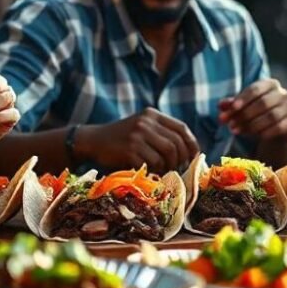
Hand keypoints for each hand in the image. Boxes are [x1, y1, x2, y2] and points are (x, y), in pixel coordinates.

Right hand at [81, 108, 197, 172]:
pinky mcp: (129, 149)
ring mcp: (137, 135)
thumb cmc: (121, 138)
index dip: (191, 144)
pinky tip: (150, 172)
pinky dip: (155, 171)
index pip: (181, 128)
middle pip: (176, 143)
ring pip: (166, 154)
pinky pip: (152, 163)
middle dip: (180, 160)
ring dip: (168, 167)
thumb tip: (188, 151)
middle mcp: (146, 122)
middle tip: (177, 169)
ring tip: (163, 171)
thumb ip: (161, 133)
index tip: (193, 157)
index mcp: (152, 115)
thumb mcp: (141, 127)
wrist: (93, 140)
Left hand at [218, 78, 286, 145]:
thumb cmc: (258, 111)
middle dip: (244, 114)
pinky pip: (280, 127)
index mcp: (269, 84)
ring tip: (236, 131)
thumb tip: (220, 106)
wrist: (280, 125)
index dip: (243, 98)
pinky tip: (254, 136)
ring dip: (252, 125)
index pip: (256, 89)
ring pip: (271, 116)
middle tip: (230, 125)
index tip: (232, 108)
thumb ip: (232, 104)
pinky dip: (266, 132)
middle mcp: (281, 94)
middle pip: (263, 103)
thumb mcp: (244, 106)